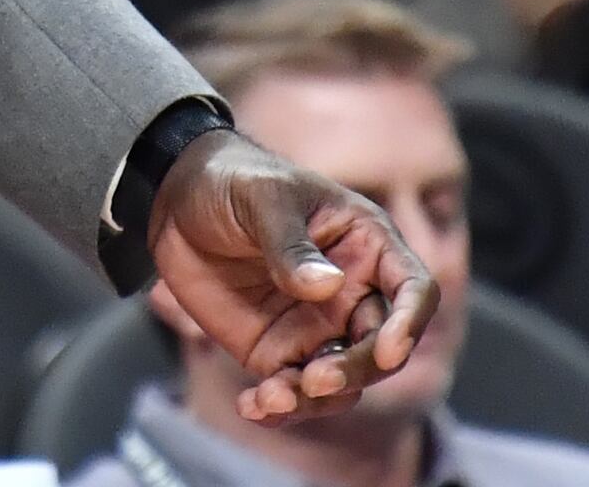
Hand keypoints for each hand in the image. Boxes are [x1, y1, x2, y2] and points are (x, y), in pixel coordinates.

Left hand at [144, 131, 437, 422]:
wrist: (176, 201)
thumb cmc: (232, 182)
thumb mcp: (261, 199)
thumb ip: (291, 243)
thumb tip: (329, 287)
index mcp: (367, 244)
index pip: (413, 289)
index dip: (410, 322)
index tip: (388, 349)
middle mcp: (352, 292)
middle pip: (382, 348)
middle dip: (355, 371)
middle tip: (312, 379)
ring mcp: (318, 327)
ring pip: (342, 381)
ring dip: (315, 400)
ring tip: (269, 397)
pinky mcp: (280, 351)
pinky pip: (294, 391)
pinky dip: (279, 407)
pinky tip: (250, 406)